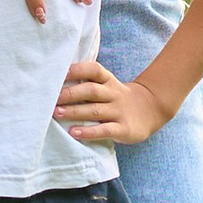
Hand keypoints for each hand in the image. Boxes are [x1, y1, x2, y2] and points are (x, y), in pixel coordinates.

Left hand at [53, 59, 175, 148]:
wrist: (150, 110)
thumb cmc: (118, 98)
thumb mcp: (108, 86)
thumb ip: (88, 84)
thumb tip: (56, 84)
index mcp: (108, 81)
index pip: (94, 70)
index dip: (78, 70)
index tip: (60, 73)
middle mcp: (113, 94)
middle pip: (91, 90)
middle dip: (71, 94)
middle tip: (52, 99)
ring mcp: (119, 111)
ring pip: (95, 110)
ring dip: (75, 112)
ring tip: (57, 114)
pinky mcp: (124, 128)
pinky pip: (105, 130)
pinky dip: (89, 132)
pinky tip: (74, 132)